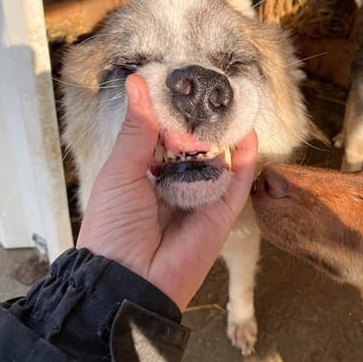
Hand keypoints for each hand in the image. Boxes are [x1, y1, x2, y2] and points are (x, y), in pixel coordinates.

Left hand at [76, 74, 257, 309]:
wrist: (130, 279)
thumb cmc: (114, 225)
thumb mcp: (120, 170)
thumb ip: (138, 128)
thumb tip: (138, 82)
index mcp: (144, 175)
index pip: (163, 137)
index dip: (171, 113)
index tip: (180, 82)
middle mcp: (173, 184)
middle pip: (193, 146)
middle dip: (199, 121)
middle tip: (209, 87)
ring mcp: (200, 198)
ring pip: (218, 160)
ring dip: (224, 134)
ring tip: (231, 102)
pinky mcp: (222, 213)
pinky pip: (238, 182)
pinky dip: (246, 158)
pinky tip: (248, 131)